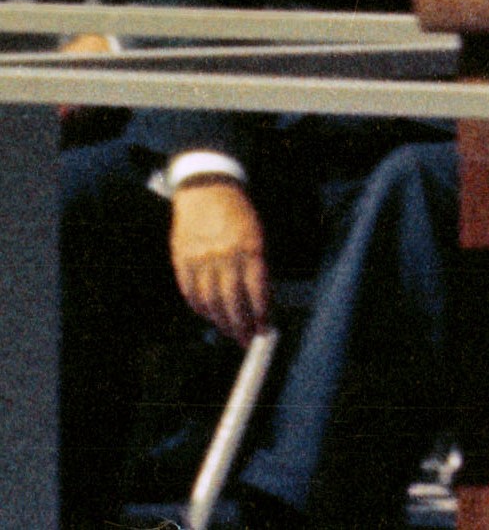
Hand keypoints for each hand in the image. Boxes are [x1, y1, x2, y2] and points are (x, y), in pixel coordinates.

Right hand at [169, 178, 267, 341]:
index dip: (260, 314)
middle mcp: (225, 256)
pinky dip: (201, 309)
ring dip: (221, 322)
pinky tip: (210, 315)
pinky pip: (191, 294)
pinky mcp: (182, 262)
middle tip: (247, 340)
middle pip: (232, 302)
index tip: (264, 330)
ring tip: (231, 331)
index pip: (256, 290)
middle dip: (241, 325)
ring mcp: (200, 260)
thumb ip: (258, 267)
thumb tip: (261, 303)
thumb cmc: (239, 216)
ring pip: (210, 302)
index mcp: (250, 248)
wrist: (208, 191)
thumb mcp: (258, 236)